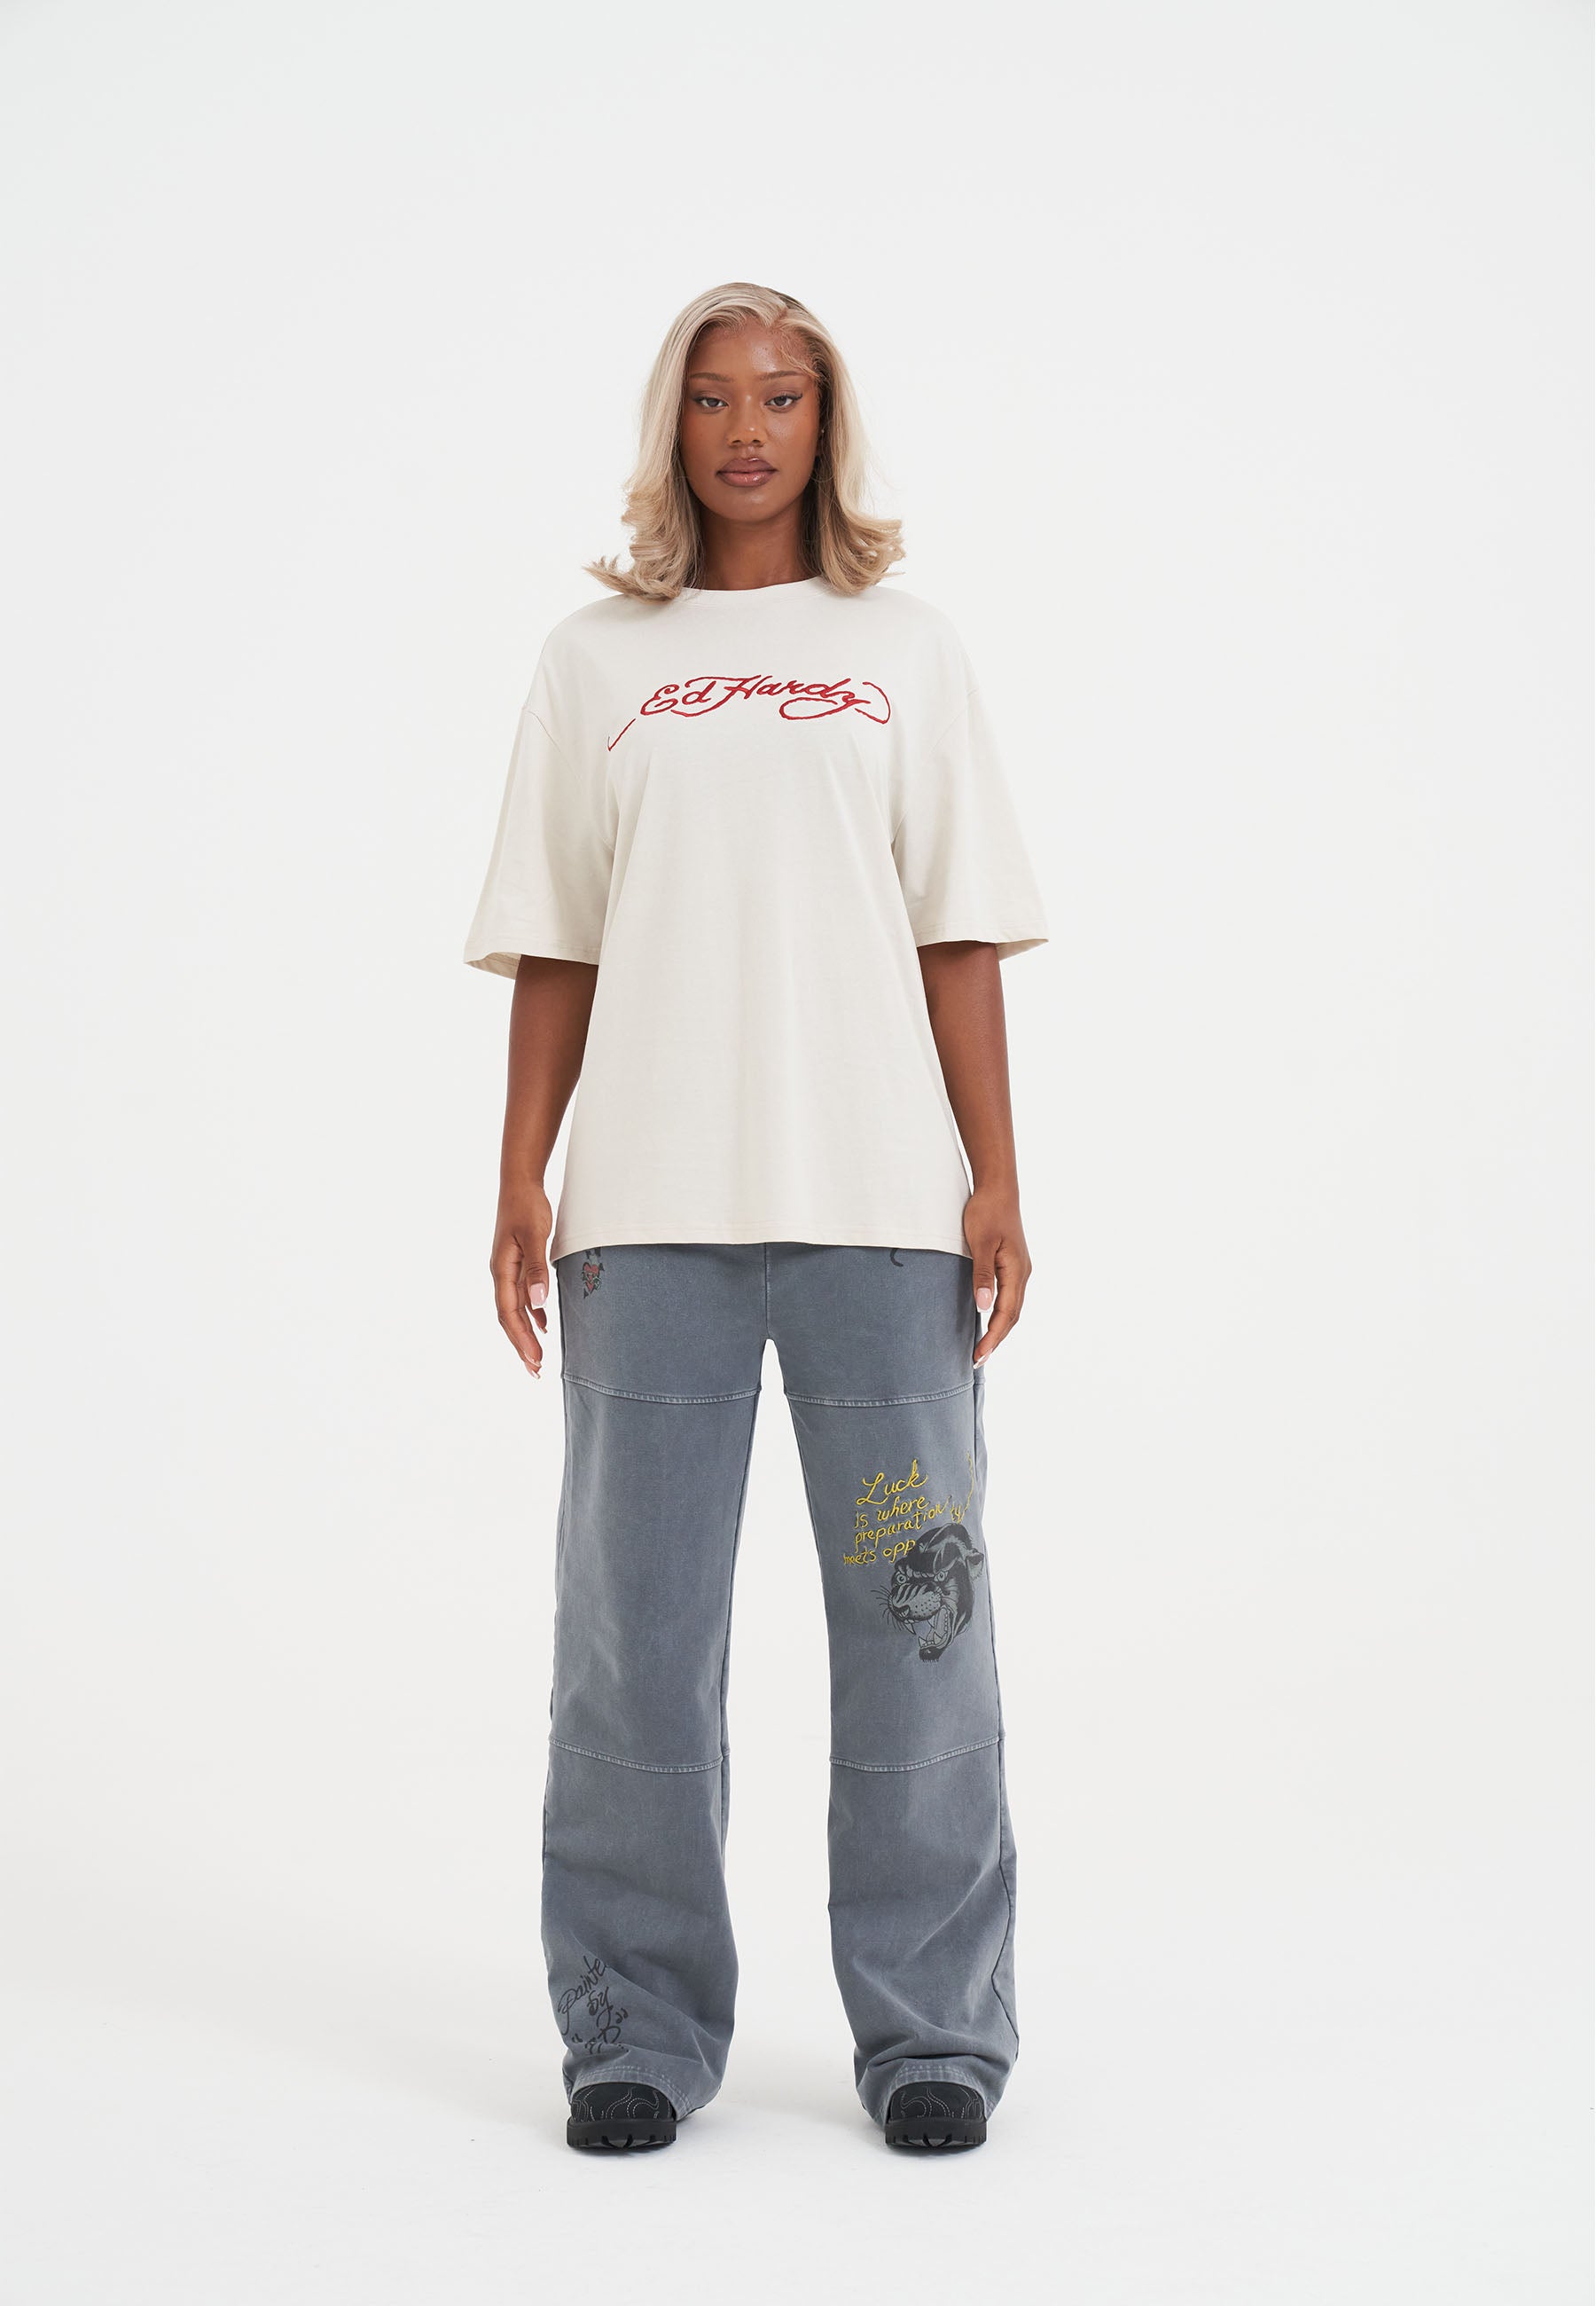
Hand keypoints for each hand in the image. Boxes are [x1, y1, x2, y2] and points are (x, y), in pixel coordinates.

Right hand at [491, 1182, 553, 1376]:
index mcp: (501, 1270)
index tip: (534, 1360)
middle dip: (521, 1345)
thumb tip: (538, 1302)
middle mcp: (501, 1274)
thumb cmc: (526, 1206)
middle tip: (536, 1370)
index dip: (521, 1339)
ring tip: (537, 1358)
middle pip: (509, 1318)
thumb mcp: (534, 1235)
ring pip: (516, 1310)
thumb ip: (536, 1269)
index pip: (509, 1313)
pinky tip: (544, 1327)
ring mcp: (509, 1270)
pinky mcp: (518, 1264)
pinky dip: (533, 1314)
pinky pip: (523, 1297)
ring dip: (526, 1334)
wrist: (520, 1183)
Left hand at [964, 1186, 1031, 1366]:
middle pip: (1012, 1316)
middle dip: (996, 1339)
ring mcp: (1019, 1269)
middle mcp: (1022, 1273)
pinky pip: (1010, 1297)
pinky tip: (989, 1319)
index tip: (979, 1355)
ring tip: (984, 1347)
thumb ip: (982, 1275)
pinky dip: (1000, 1314)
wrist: (998, 1188)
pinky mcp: (1013, 1264)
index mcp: (1016, 1271)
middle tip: (978, 1360)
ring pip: (1013, 1308)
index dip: (993, 1337)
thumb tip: (983, 1307)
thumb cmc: (987, 1212)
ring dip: (999, 1329)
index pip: (1006, 1313)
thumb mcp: (980, 1243)